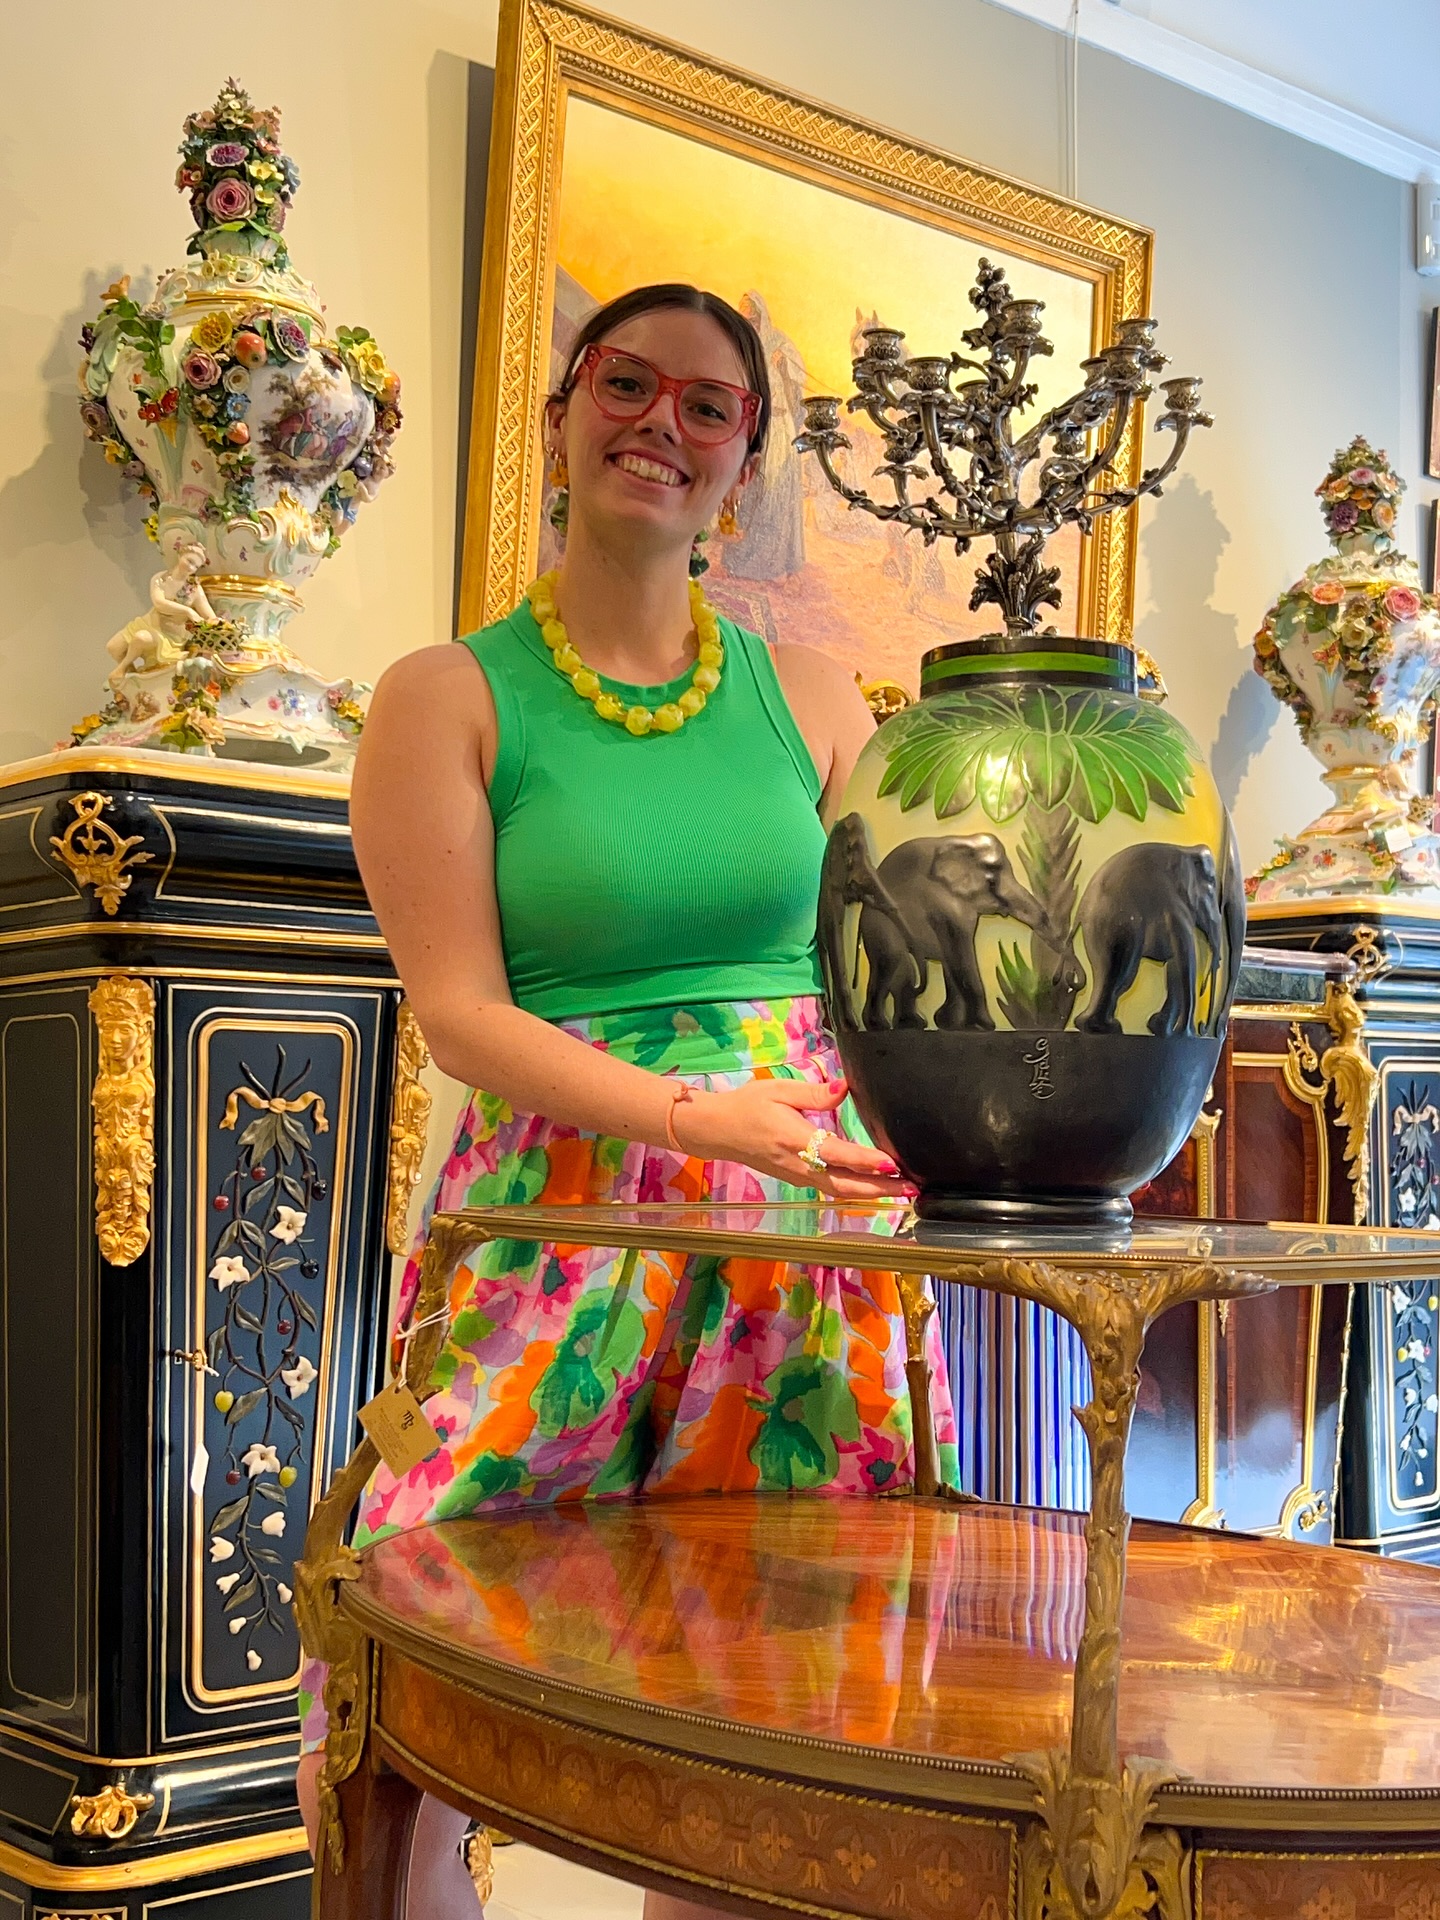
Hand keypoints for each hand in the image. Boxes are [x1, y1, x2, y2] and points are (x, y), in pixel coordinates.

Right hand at [671, 1077, 909, 1198]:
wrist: (717, 1130)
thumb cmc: (747, 1105)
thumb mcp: (777, 1090)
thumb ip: (814, 1093)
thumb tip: (845, 1088)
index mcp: (794, 1140)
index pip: (836, 1154)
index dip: (864, 1160)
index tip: (891, 1163)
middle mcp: (799, 1164)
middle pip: (844, 1184)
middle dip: (880, 1188)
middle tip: (912, 1187)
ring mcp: (798, 1176)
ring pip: (840, 1191)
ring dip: (872, 1193)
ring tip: (902, 1190)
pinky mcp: (798, 1179)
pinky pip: (832, 1189)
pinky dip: (856, 1191)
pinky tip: (875, 1187)